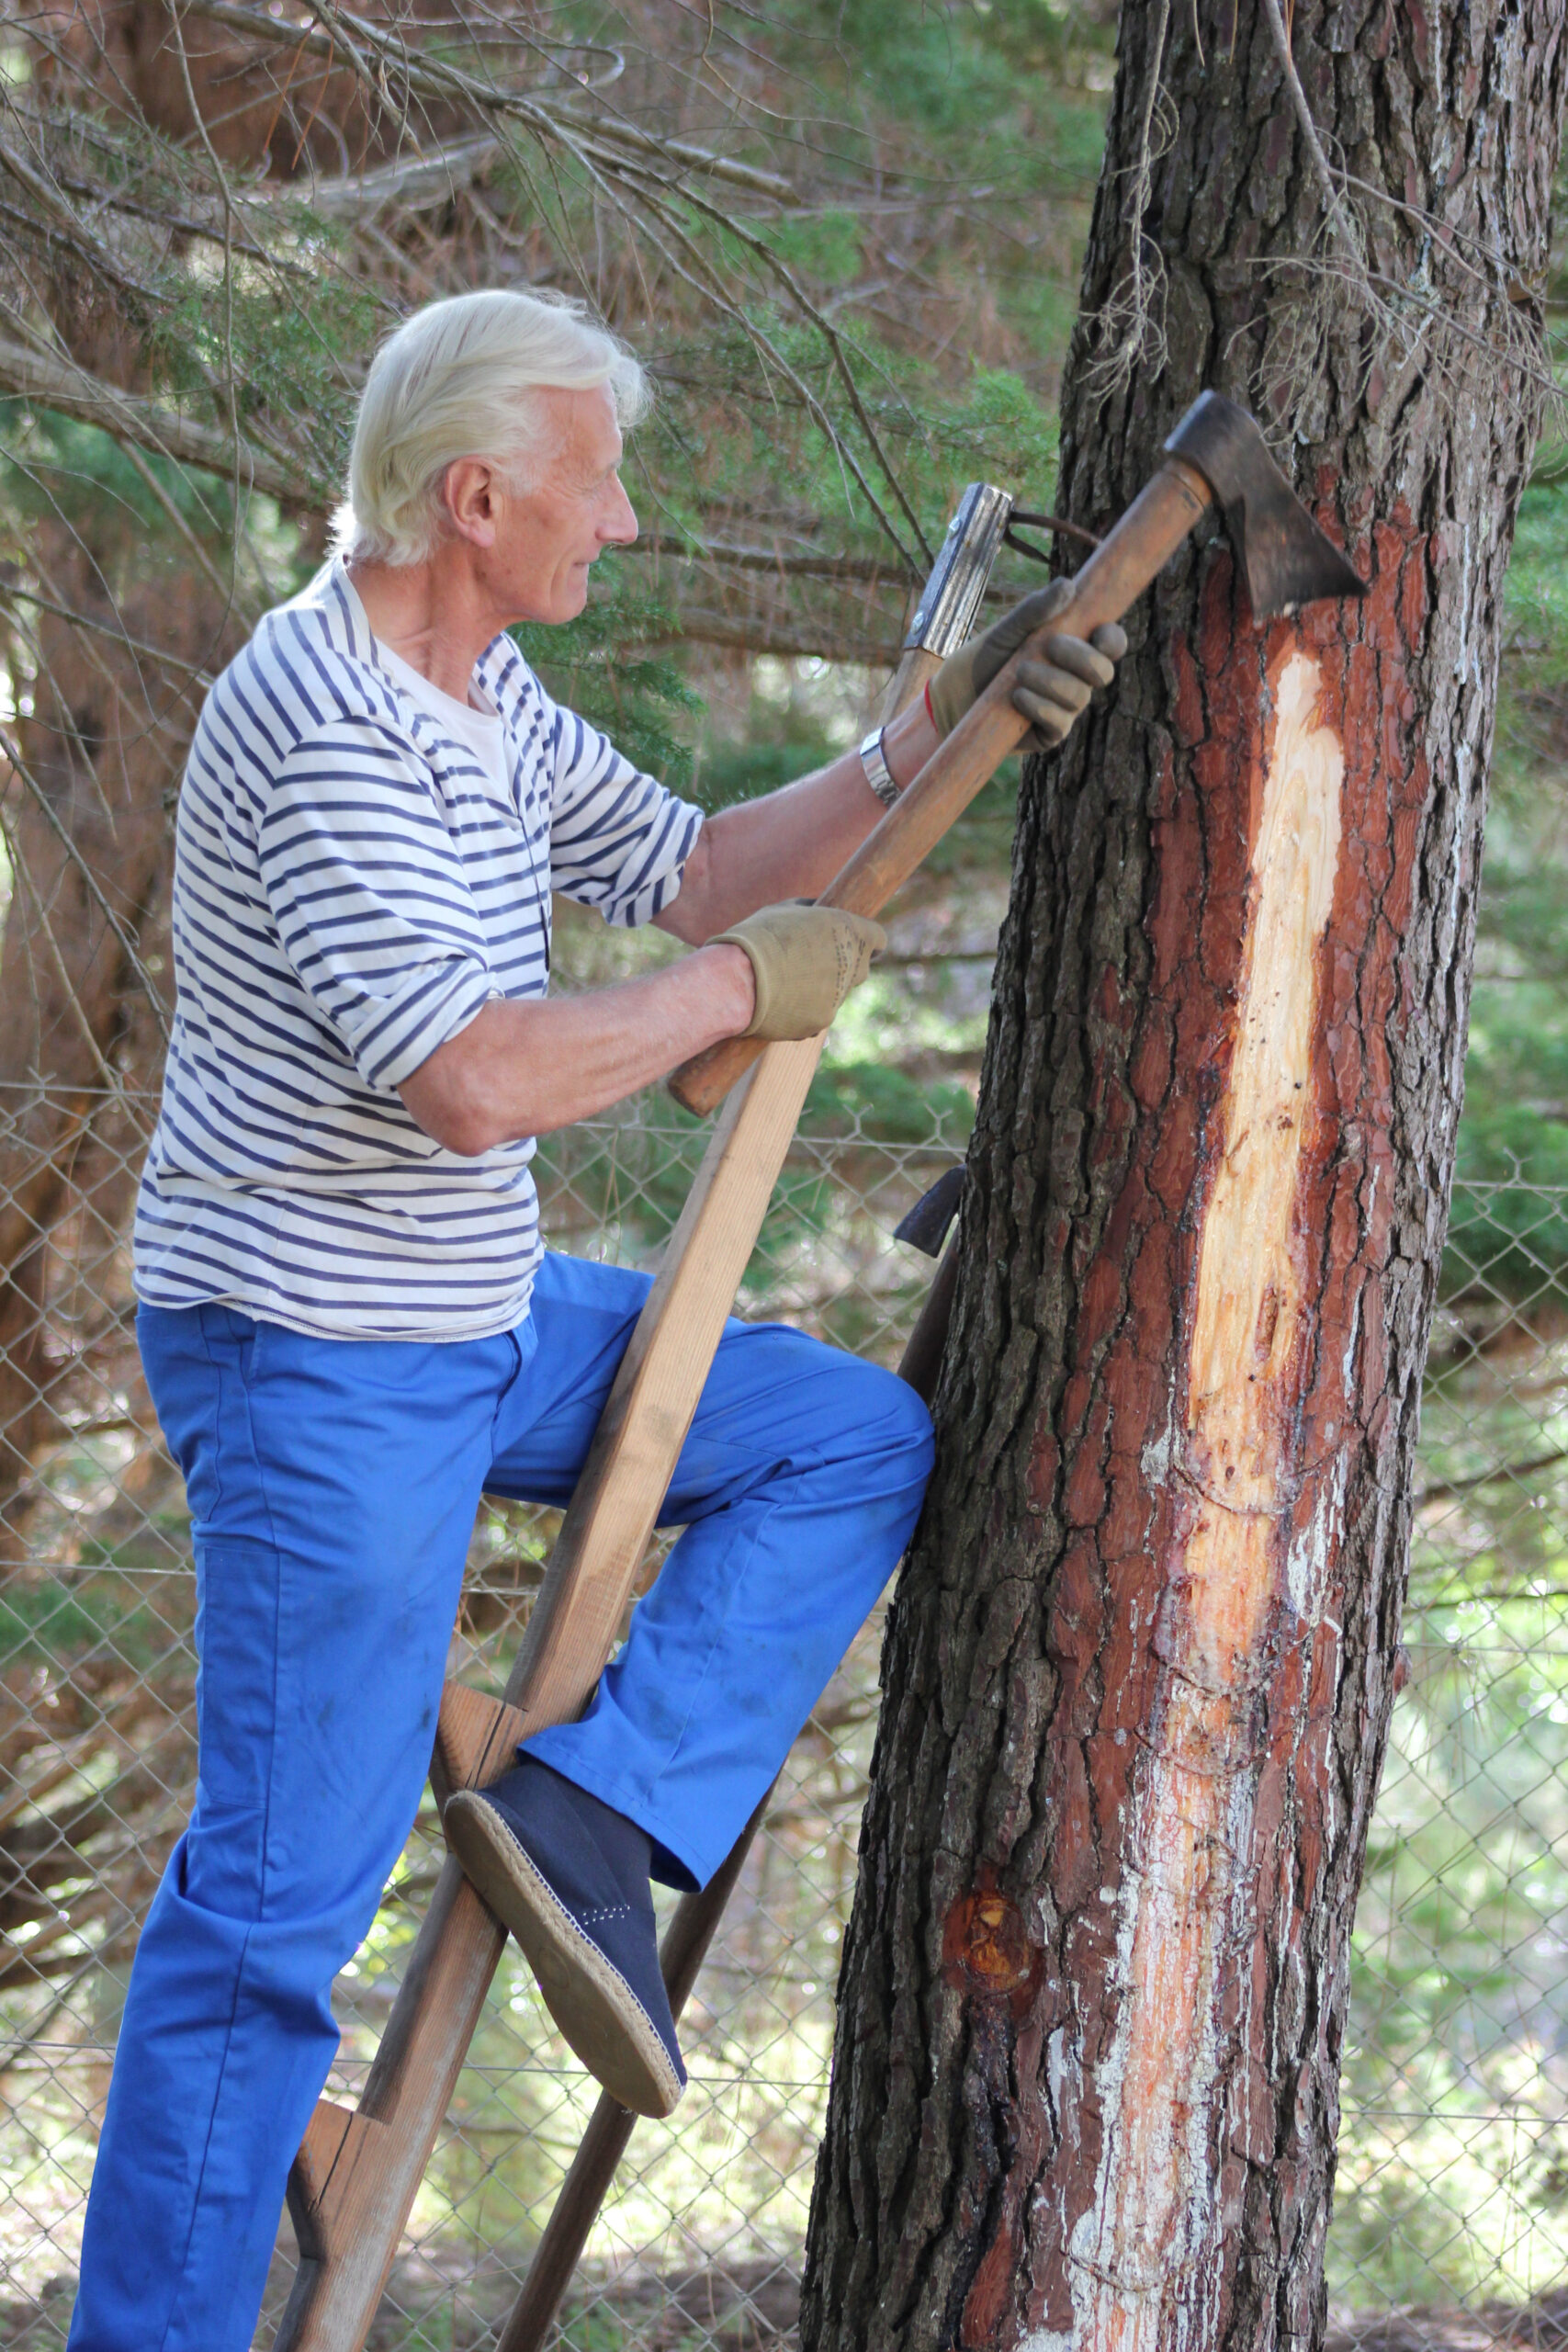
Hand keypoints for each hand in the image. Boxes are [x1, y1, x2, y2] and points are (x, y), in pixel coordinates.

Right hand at [710, 902, 886, 1040]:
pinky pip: (817, 1015)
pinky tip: (778, 1002)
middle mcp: (852, 965)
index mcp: (849, 930)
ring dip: (821, 990)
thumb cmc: (758, 937)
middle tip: (814, 964)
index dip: (867, 942)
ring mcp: (839, 997)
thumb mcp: (784, 910)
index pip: (878, 938)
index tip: (859, 946)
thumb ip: (810, 911)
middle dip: (844, 967)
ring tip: (785, 983)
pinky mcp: (821, 1022)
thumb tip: (815, 910)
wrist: (738, 980)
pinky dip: (803, 1011)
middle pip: (861, 969)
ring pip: (837, 994)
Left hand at [926, 577, 1127, 750]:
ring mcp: (1065, 708)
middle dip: (1080, 658)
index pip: (1111, 645)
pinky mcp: (1049, 734)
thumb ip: (1037, 608)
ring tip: (1019, 672)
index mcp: (1076, 649)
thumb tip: (1069, 585)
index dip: (1112, 639)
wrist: (956, 693)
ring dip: (1051, 681)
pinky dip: (1040, 707)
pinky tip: (1017, 697)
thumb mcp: (1009, 628)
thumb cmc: (988, 655)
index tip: (1097, 632)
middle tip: (1050, 644)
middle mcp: (1077, 679)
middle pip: (1103, 672)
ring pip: (1079, 696)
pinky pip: (1060, 722)